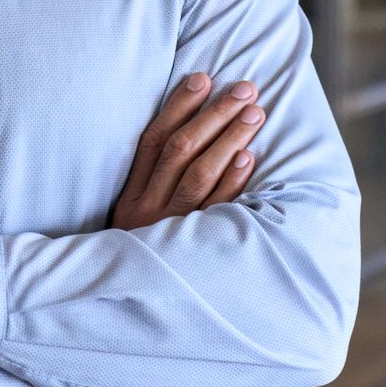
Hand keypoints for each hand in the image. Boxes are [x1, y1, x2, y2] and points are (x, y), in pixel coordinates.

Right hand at [109, 73, 264, 229]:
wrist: (134, 308)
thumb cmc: (146, 244)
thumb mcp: (136, 213)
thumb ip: (154, 178)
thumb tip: (188, 125)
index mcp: (131, 192)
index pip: (154, 139)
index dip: (178, 106)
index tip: (203, 78)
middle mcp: (147, 205)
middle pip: (180, 150)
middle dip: (214, 115)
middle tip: (244, 90)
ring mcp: (171, 225)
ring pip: (199, 173)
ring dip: (229, 139)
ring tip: (254, 113)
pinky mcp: (196, 244)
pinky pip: (216, 207)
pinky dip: (232, 179)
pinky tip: (248, 155)